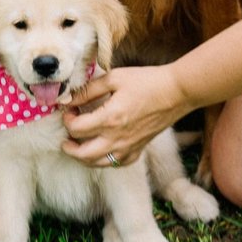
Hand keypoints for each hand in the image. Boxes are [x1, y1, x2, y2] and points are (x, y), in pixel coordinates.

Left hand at [60, 65, 192, 168]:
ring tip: (78, 146)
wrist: (175, 92)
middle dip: (69, 148)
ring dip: (83, 157)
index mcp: (109, 118)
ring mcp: (128, 147)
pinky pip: (117, 164)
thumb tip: (68, 99)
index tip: (70, 110)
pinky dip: (105, 160)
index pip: (76, 128)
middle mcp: (117, 138)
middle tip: (65, 139)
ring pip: (98, 164)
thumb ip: (88, 90)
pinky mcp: (138, 150)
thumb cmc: (146, 81)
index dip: (67, 120)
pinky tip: (103, 150)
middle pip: (83, 154)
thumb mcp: (114, 78)